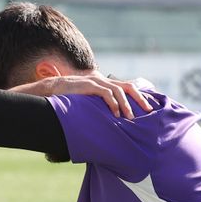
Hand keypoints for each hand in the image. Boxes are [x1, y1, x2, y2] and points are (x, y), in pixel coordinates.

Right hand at [11, 74, 152, 117]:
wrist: (52, 90)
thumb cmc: (69, 99)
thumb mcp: (88, 102)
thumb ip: (99, 106)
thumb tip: (109, 120)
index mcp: (105, 83)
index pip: (127, 87)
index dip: (138, 97)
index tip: (147, 108)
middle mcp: (103, 80)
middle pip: (128, 87)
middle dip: (140, 99)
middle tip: (148, 111)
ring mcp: (96, 82)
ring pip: (119, 90)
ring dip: (126, 105)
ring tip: (130, 117)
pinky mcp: (89, 85)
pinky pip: (106, 93)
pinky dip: (113, 103)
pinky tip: (116, 113)